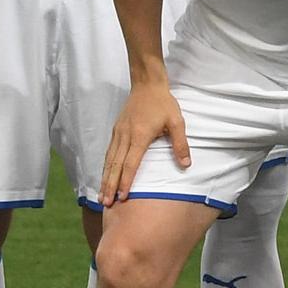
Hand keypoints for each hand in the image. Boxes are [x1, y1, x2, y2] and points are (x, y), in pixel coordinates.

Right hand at [98, 79, 188, 214]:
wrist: (147, 84)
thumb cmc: (163, 103)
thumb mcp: (177, 122)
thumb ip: (180, 144)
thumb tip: (186, 165)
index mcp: (139, 136)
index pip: (130, 164)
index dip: (126, 182)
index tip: (122, 197)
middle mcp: (125, 136)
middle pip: (115, 166)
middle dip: (109, 186)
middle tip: (105, 203)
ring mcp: (118, 133)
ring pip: (109, 160)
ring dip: (104, 179)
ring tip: (101, 195)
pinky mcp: (116, 130)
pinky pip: (108, 152)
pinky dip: (105, 167)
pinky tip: (104, 176)